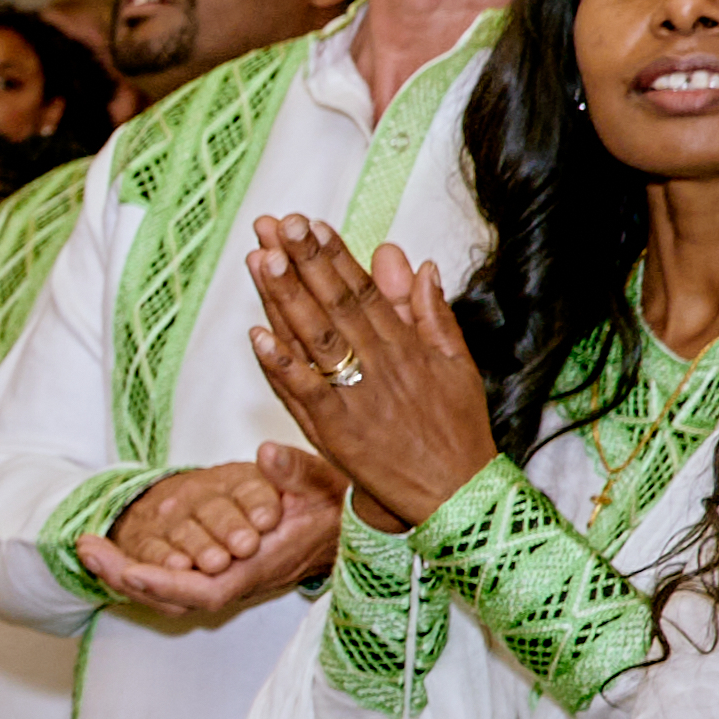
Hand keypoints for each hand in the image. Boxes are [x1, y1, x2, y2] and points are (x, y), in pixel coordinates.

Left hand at [77, 445, 345, 631]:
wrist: (344, 527)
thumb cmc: (332, 506)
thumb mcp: (318, 481)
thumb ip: (292, 471)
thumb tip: (265, 455)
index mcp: (258, 566)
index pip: (204, 590)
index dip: (165, 583)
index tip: (130, 571)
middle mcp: (236, 580)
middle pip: (172, 597)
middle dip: (125, 576)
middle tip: (86, 548)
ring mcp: (225, 579)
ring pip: (167, 591)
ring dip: (125, 572)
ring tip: (87, 547)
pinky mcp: (218, 572)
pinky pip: (172, 579)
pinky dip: (141, 567)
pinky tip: (112, 550)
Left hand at [242, 221, 488, 535]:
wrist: (460, 495)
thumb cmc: (457, 431)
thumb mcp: (458, 364)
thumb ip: (433, 314)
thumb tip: (419, 264)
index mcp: (406, 346)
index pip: (364, 290)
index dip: (334, 256)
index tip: (310, 224)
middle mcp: (380, 365)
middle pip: (335, 304)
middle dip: (304, 261)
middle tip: (277, 224)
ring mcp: (356, 397)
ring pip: (316, 339)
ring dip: (287, 299)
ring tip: (261, 260)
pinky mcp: (338, 433)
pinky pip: (305, 393)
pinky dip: (282, 365)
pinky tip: (258, 337)